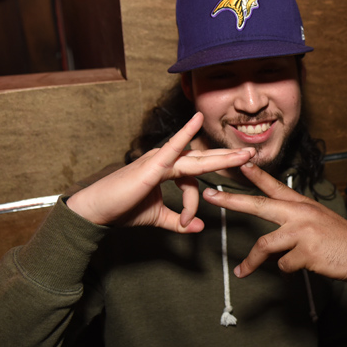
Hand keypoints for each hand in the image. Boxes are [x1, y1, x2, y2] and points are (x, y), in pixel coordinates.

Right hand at [67, 113, 254, 232]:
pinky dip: (186, 133)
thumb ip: (178, 220)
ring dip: (222, 157)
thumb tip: (198, 228)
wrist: (96, 212)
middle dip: (228, 158)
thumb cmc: (121, 210)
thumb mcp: (157, 217)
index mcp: (166, 169)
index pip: (193, 180)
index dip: (194, 202)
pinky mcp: (152, 165)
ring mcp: (159, 160)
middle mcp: (164, 160)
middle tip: (251, 155)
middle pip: (202, 158)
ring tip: (244, 154)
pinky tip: (196, 119)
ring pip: (197, 158)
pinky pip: (173, 148)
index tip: (187, 222)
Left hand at [202, 162, 346, 281]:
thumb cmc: (341, 241)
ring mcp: (303, 232)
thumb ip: (295, 222)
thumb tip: (272, 238)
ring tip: (242, 272)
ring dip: (252, 262)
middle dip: (231, 200)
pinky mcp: (306, 252)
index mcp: (303, 205)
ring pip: (265, 245)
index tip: (240, 163)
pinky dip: (288, 270)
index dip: (256, 174)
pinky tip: (302, 267)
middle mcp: (300, 214)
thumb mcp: (319, 221)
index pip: (274, 186)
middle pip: (258, 205)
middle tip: (210, 197)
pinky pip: (283, 265)